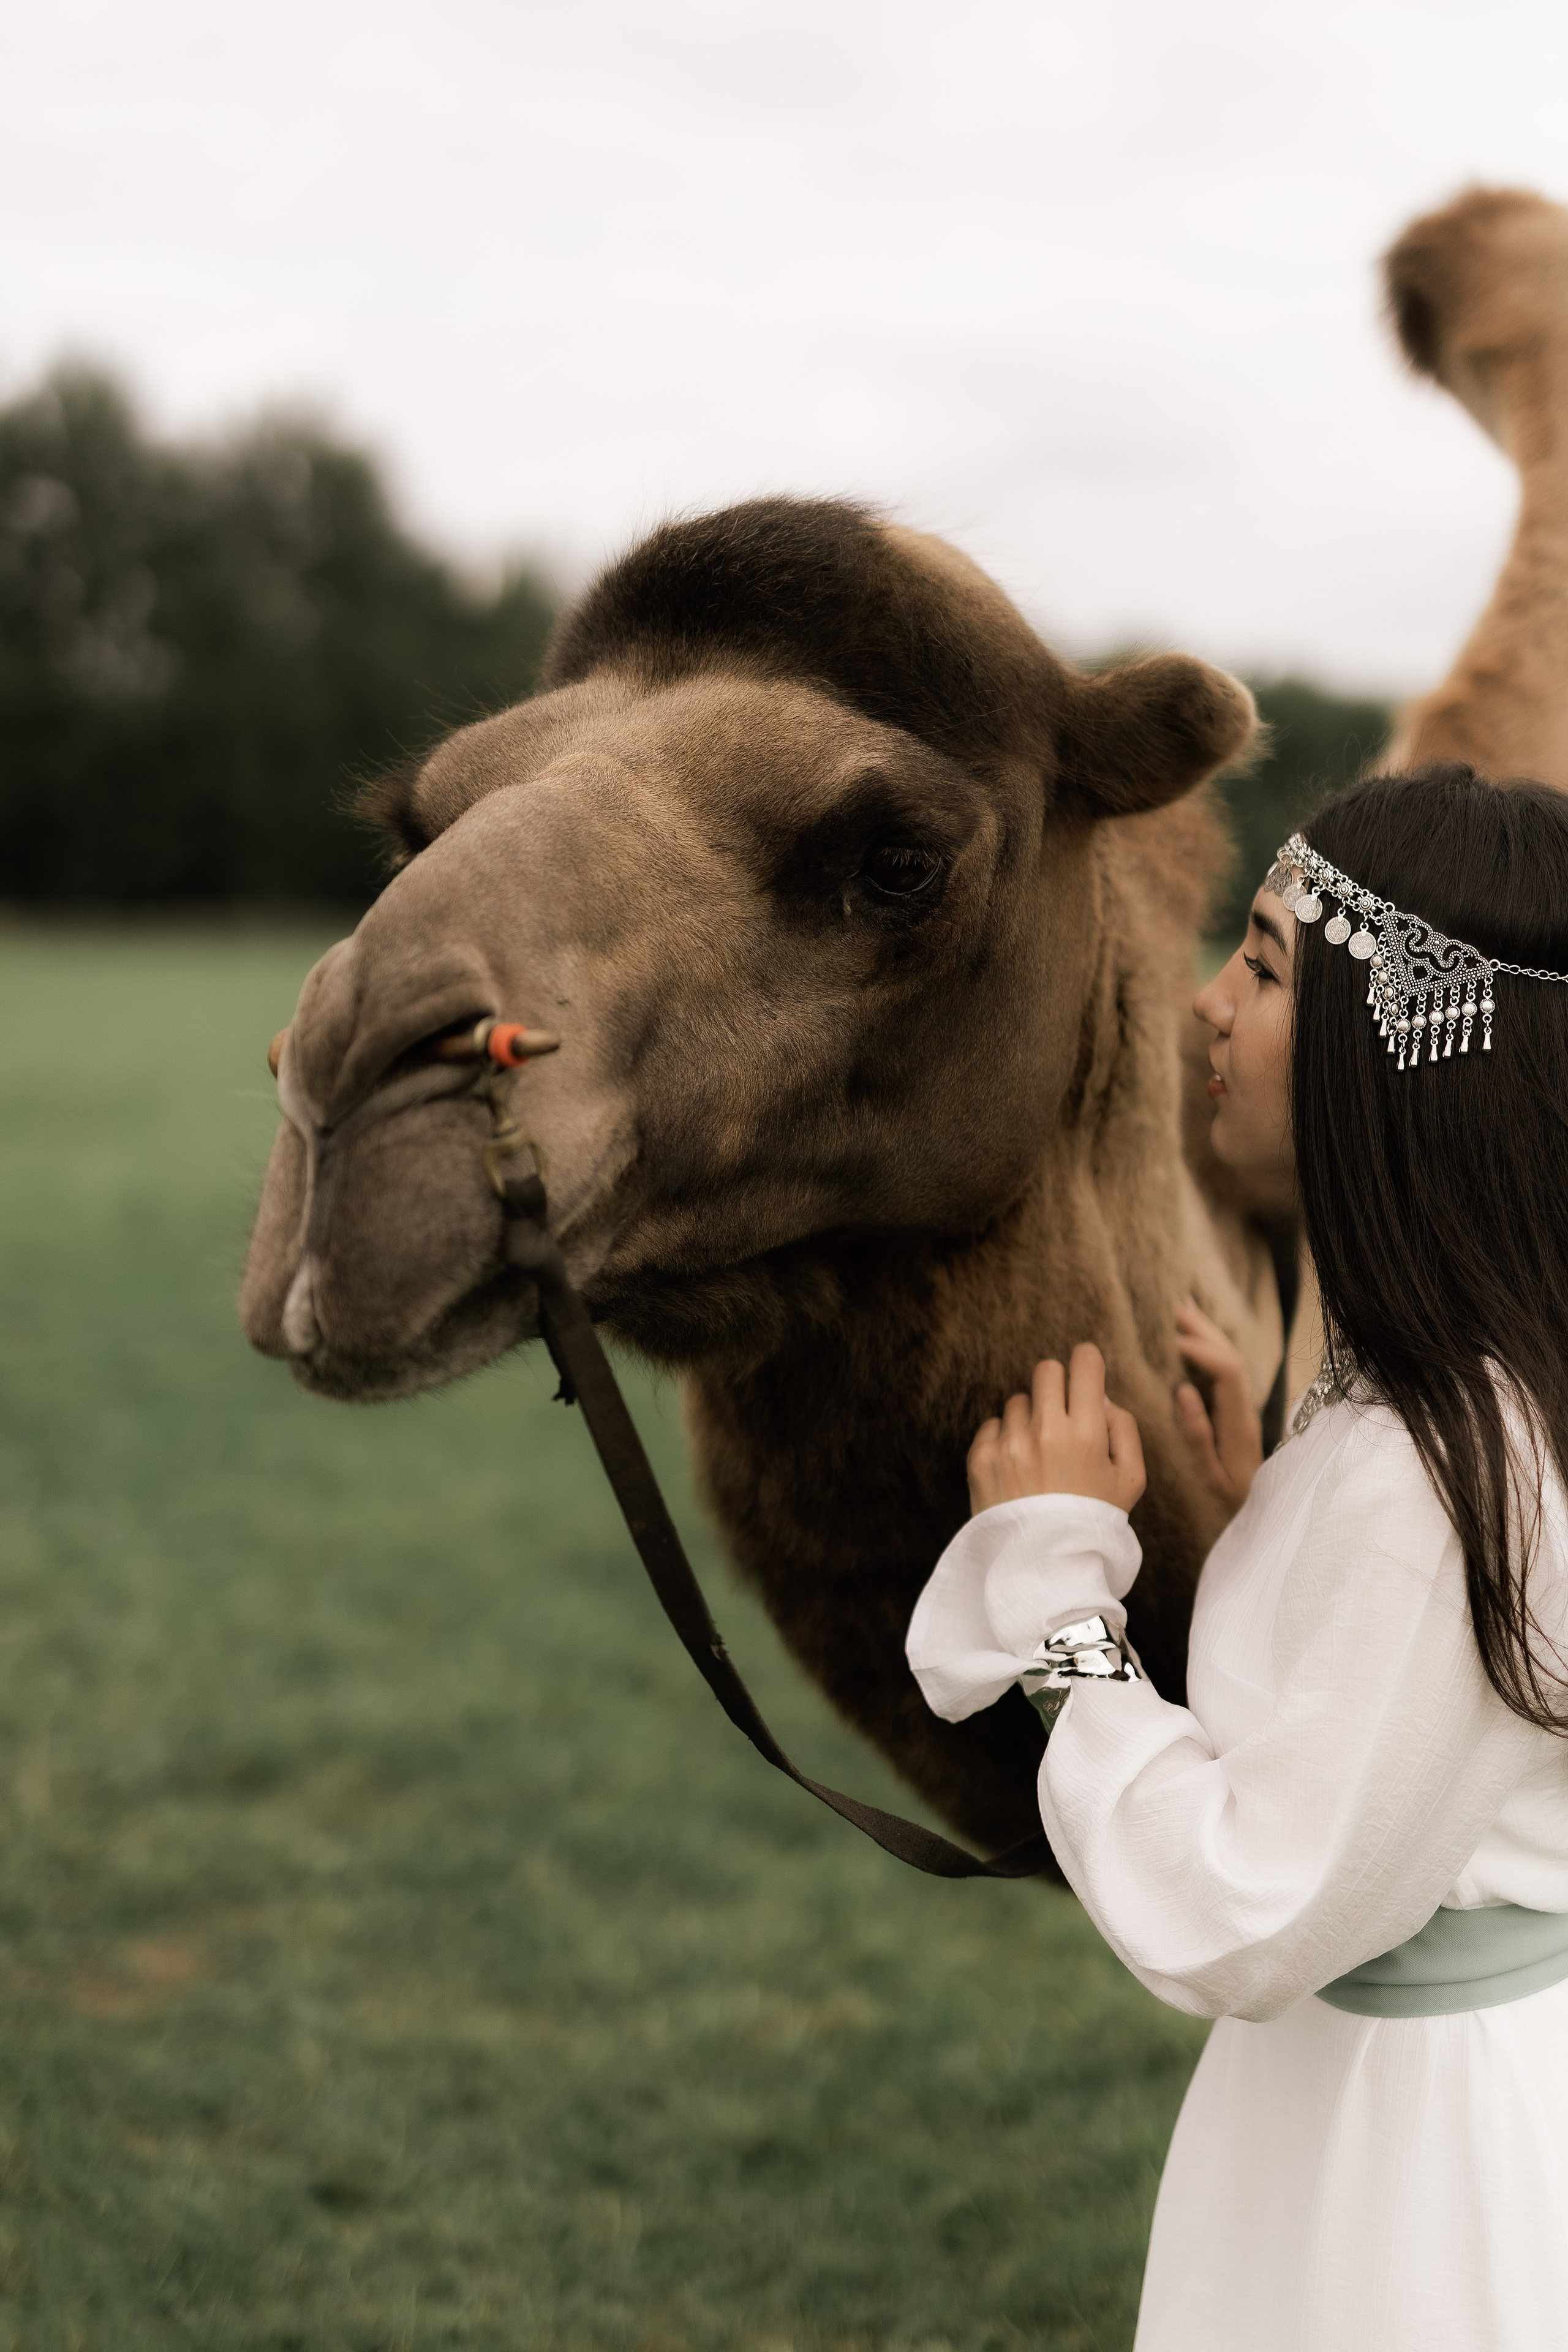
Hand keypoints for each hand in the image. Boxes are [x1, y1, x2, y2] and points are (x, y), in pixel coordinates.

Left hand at [967, 1344, 1146, 1516]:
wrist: (1047, 1569)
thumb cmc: (1094, 1522)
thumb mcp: (1130, 1480)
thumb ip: (1124, 1429)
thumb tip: (1101, 1398)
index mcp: (1085, 1434)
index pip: (1084, 1364)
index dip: (1088, 1361)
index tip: (1086, 1368)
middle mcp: (1044, 1433)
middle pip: (1047, 1370)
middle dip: (1059, 1385)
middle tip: (1064, 1413)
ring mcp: (1009, 1445)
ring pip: (1019, 1400)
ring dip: (1031, 1418)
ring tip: (1040, 1457)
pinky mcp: (981, 1460)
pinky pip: (992, 1425)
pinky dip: (1004, 1439)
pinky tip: (1018, 1468)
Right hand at [1174, 1298, 1262, 1518]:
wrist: (1260, 1517)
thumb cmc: (1230, 1503)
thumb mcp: (1209, 1477)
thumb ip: (1197, 1435)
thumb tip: (1183, 1391)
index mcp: (1238, 1422)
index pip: (1226, 1371)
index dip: (1201, 1350)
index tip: (1172, 1339)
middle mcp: (1244, 1410)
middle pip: (1232, 1357)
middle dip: (1204, 1330)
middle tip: (1174, 1308)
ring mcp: (1242, 1410)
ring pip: (1231, 1360)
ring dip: (1208, 1334)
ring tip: (1183, 1311)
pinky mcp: (1236, 1414)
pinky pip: (1225, 1372)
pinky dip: (1209, 1350)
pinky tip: (1194, 1341)